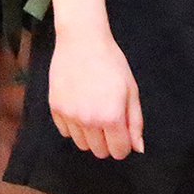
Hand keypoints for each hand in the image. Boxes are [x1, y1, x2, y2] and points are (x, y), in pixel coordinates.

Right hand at [47, 28, 143, 160]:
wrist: (82, 41)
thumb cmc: (111, 63)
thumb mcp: (131, 90)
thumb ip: (135, 122)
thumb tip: (137, 148)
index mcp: (111, 117)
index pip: (119, 151)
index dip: (124, 144)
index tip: (122, 132)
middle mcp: (88, 121)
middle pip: (99, 151)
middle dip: (107, 141)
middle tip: (108, 119)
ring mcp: (69, 115)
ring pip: (81, 144)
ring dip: (89, 135)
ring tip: (93, 112)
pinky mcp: (55, 108)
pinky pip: (65, 132)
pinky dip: (74, 126)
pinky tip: (79, 107)